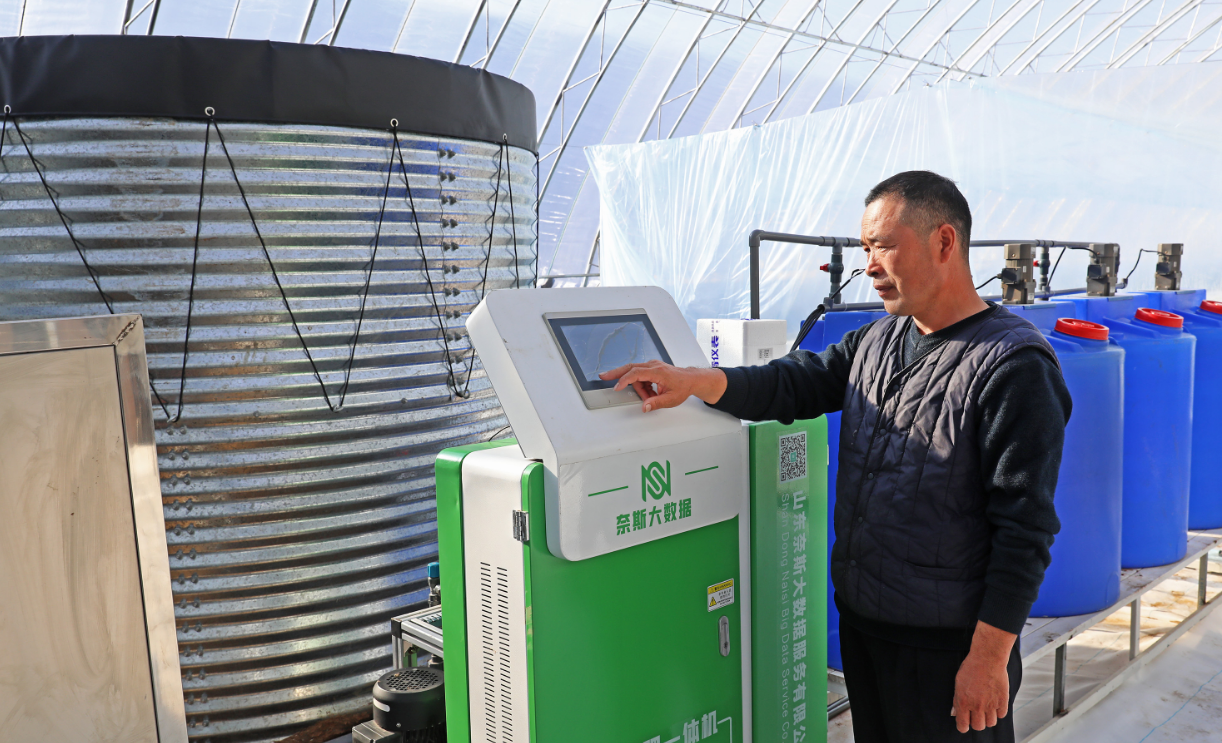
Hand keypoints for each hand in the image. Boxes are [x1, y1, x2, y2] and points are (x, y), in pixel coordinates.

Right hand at [598, 360, 726, 412]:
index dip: (625, 380)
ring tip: (649, 397)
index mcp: (658, 372)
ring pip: (636, 374)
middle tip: (603, 376)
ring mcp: (652, 366)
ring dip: (638, 388)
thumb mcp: (671, 399)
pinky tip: (649, 393)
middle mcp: (653, 366)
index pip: (636, 373)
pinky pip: (641, 376)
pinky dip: (641, 385)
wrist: (691, 379)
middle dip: (616, 372)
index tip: (617, 387)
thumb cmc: (683, 387)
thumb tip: (645, 407)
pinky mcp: (652, 368)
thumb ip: (657, 403)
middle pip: (630, 367)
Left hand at [951, 621, 1015, 732]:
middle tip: (975, 715)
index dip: (963, 726)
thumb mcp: (958, 682)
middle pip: (978, 727)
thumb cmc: (971, 668)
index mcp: (963, 702)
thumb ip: (956, 699)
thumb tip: (954, 712)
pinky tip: (994, 704)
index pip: (963, 725)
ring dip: (988, 718)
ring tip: (986, 709)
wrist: (987, 658)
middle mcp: (977, 706)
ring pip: (991, 723)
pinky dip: (998, 712)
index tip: (964, 724)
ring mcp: (991, 704)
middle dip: (976, 722)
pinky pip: (1002, 715)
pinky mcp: (1003, 701)